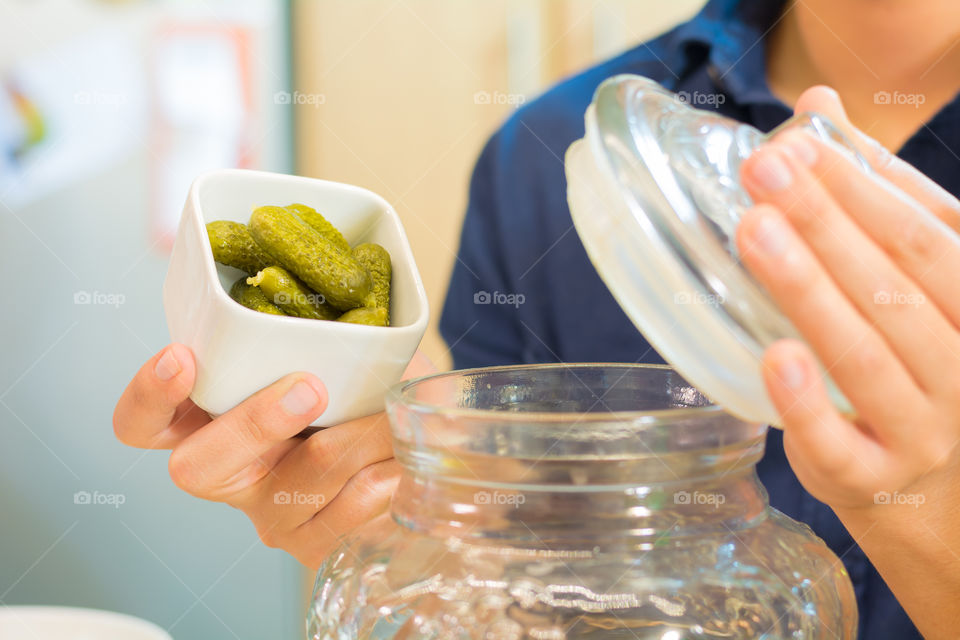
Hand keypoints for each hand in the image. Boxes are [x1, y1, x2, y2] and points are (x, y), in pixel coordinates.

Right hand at [114, 344, 433, 567]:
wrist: (410, 432)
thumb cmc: (355, 379)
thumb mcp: (327, 345)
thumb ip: (312, 331)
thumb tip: (335, 317)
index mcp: (208, 416)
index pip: (143, 421)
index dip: (150, 394)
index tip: (183, 357)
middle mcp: (227, 470)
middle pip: (198, 467)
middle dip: (256, 422)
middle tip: (310, 388)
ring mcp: (268, 512)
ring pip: (302, 479)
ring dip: (359, 436)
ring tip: (391, 413)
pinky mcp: (312, 544)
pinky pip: (346, 516)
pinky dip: (384, 475)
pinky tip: (398, 457)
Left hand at [737, 86, 959, 510]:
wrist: (931, 486)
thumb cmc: (913, 359)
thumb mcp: (910, 276)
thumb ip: (871, 194)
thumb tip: (818, 107)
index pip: (923, 233)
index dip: (860, 184)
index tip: (798, 143)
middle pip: (894, 283)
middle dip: (825, 220)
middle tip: (764, 169)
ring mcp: (920, 426)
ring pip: (865, 353)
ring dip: (808, 289)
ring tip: (755, 232)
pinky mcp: (868, 475)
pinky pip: (837, 442)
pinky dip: (807, 403)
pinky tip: (775, 356)